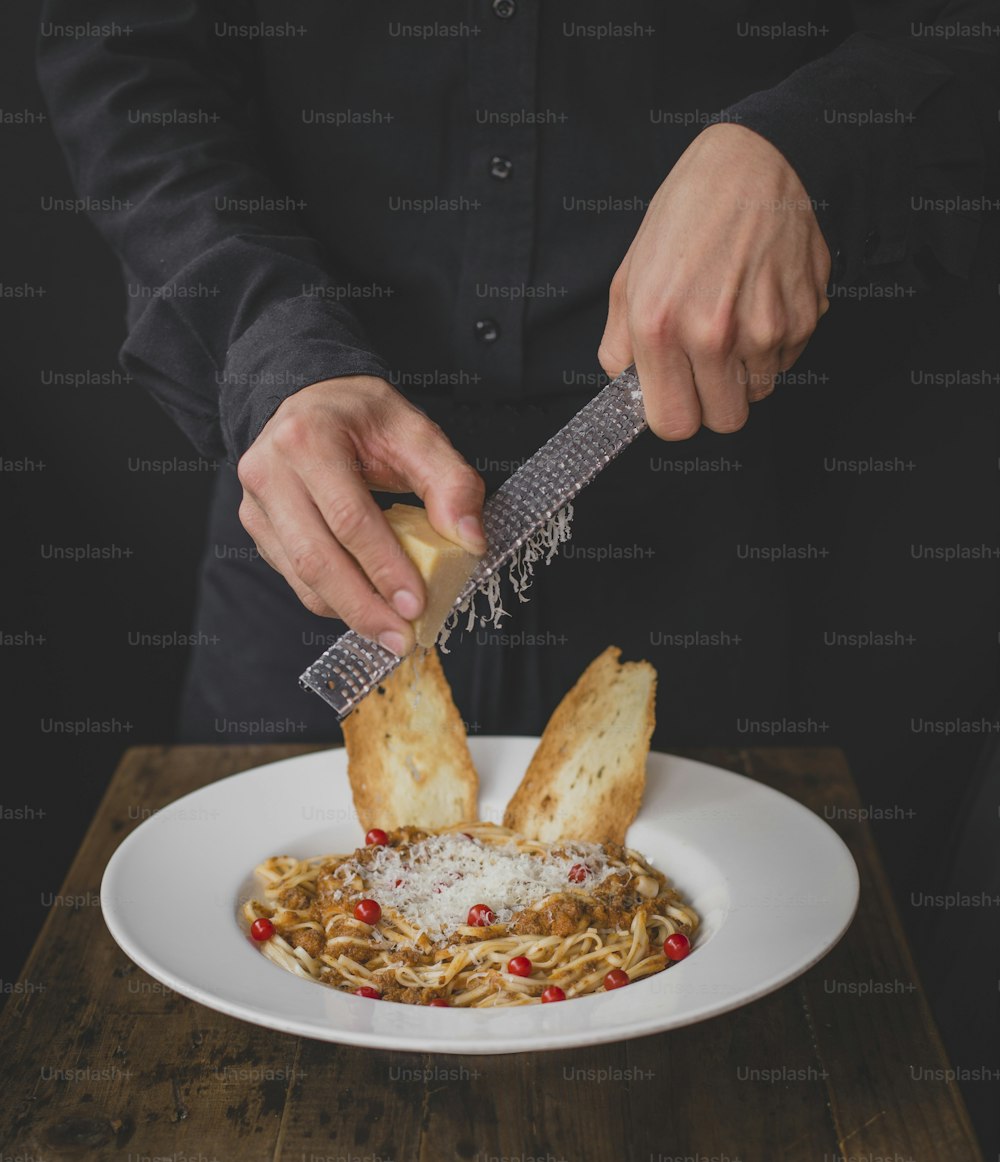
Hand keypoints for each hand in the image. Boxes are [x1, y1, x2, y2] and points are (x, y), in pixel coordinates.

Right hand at [236, 375, 486, 654]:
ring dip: (348, 611)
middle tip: (401, 638)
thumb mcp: (416, 431)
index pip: (349, 519)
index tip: (417, 605)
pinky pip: (295, 576)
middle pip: (316, 558)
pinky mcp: (257, 525)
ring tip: (390, 631)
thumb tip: (470, 541)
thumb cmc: (364, 416)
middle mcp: (270, 471)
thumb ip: (451, 482)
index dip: (384, 568)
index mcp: (308, 439)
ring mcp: (256, 502)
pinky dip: (333, 599)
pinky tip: (366, 606)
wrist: (309, 397)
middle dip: (364, 608)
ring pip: (301, 576)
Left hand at [598, 123, 829, 436]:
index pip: (673, 424)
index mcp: (660, 326)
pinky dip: (774, 345)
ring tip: (733, 320)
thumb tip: (629, 393)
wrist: (752, 162)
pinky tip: (758, 302)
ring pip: (759, 393)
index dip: (675, 414)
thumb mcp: (628, 278)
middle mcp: (713, 333)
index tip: (676, 396)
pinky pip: (787, 362)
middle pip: (725, 421)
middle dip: (714, 401)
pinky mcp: (804, 317)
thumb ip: (620, 347)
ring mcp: (765, 328)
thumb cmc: (685, 216)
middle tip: (706, 365)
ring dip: (746, 371)